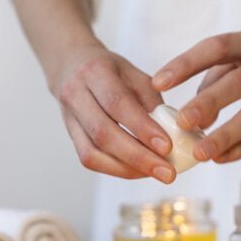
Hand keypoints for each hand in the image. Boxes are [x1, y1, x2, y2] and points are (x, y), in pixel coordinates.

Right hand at [51, 43, 175, 182]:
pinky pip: (89, 159)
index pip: (118, 103)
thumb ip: (151, 101)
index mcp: (95, 72)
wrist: (69, 66)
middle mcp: (76, 95)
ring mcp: (69, 118)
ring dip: (127, 168)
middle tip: (168, 172)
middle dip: (138, 157)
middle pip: (103, 133)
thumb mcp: (134, 74)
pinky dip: (115, 169)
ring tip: (155, 173)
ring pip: (93, 153)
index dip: (142, 128)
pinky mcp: (70, 137)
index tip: (167, 147)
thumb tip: (171, 134)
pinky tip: (137, 171)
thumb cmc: (109, 70)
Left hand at [152, 29, 240, 162]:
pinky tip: (219, 158)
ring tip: (199, 152)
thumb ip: (215, 78)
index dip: (186, 64)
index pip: (217, 48)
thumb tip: (191, 115)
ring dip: (225, 136)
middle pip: (240, 82)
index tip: (158, 82)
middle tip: (183, 121)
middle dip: (209, 102)